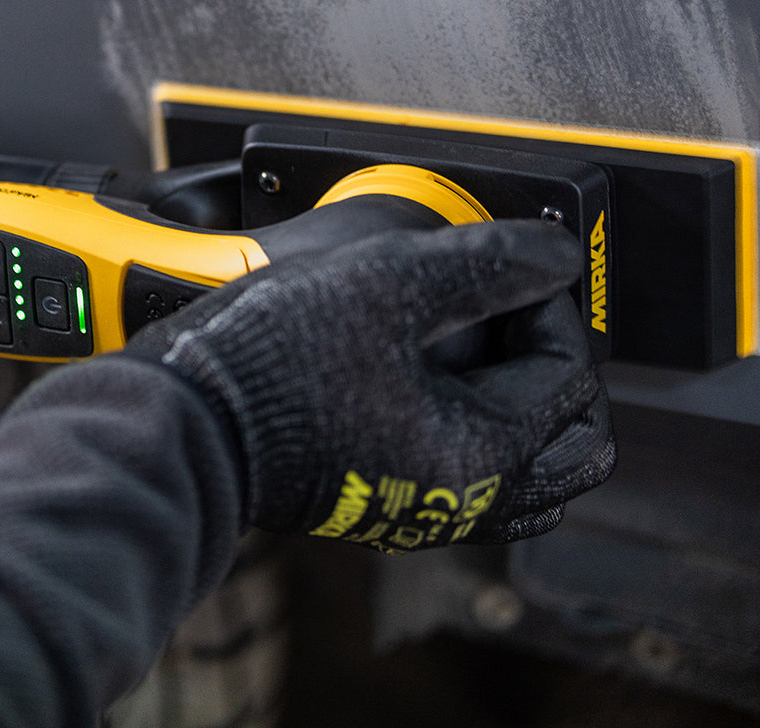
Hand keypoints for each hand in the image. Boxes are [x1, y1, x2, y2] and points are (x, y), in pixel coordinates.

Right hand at [125, 219, 614, 552]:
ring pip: (530, 466)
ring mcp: (427, 506)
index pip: (570, 371)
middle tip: (514, 310)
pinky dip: (486, 424)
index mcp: (483, 452)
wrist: (186, 419)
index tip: (504, 267)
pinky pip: (477, 475)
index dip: (547, 303)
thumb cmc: (272, 360)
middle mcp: (465, 497)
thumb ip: (489, 262)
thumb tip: (556, 255)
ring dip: (527, 397)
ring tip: (487, 341)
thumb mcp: (390, 282)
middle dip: (554, 360)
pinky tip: (446, 378)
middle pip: (573, 437)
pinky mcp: (390, 497)